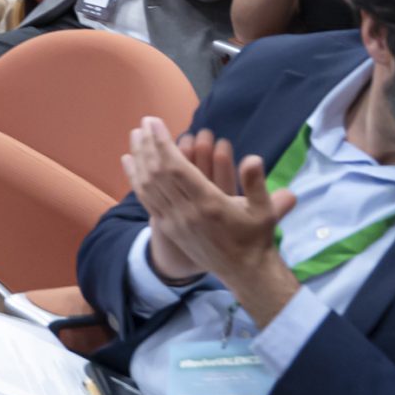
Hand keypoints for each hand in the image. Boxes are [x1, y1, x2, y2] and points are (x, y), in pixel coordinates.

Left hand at [122, 116, 297, 318]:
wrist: (243, 272)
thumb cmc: (255, 237)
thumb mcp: (265, 211)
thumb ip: (257, 183)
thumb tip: (252, 158)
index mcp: (209, 204)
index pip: (176, 169)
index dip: (163, 144)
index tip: (154, 123)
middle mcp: (186, 213)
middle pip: (157, 174)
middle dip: (148, 145)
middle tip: (143, 123)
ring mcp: (174, 222)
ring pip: (147, 186)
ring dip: (139, 158)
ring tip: (135, 136)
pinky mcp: (168, 229)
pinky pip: (146, 200)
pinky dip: (135, 178)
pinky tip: (129, 162)